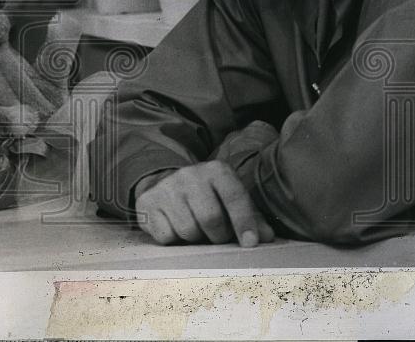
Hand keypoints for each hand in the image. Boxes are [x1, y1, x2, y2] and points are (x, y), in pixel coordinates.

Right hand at [134, 160, 274, 247]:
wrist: (166, 185)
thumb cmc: (208, 199)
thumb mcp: (230, 201)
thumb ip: (251, 218)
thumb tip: (267, 237)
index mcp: (216, 171)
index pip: (234, 196)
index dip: (244, 222)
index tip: (250, 243)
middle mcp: (190, 175)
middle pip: (210, 219)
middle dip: (218, 236)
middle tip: (217, 237)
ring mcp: (167, 188)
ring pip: (187, 230)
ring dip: (195, 239)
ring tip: (195, 230)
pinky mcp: (147, 202)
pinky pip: (166, 235)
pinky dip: (174, 239)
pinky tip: (175, 227)